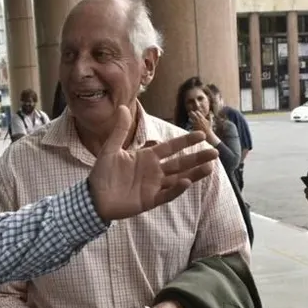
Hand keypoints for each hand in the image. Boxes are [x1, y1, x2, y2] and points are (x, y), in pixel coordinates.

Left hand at [87, 106, 216, 220]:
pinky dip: (176, 189)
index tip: (201, 135)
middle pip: (180, 163)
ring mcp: (153, 186)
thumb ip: (119, 130)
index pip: (171, 147)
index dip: (185, 141)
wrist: (93, 198)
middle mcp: (154, 171)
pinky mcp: (149, 200)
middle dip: (197, 157)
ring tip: (209, 167)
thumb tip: (123, 107)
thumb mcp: (110, 149)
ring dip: (193, 173)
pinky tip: (186, 182)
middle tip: (215, 152)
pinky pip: (166, 194)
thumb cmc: (102, 174)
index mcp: (147, 157)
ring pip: (178, 178)